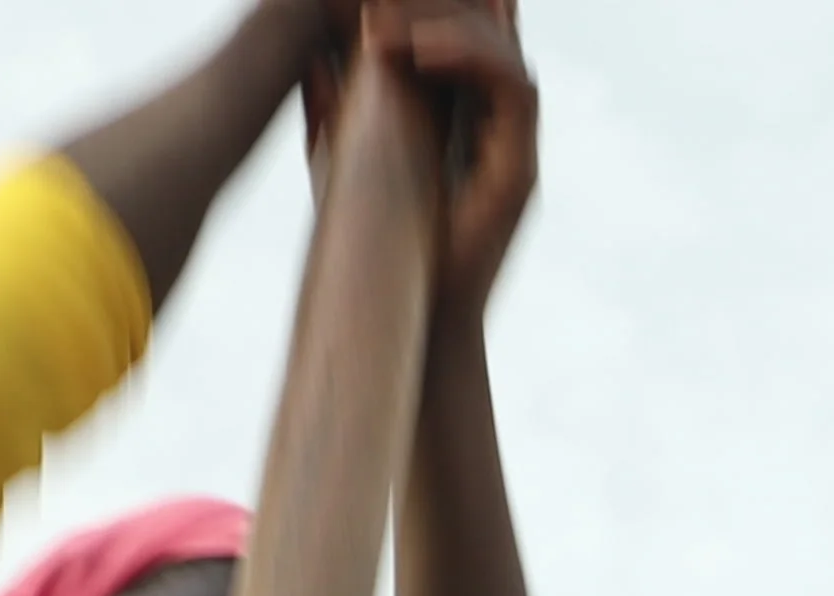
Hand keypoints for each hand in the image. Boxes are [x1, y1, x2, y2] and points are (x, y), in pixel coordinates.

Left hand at [302, 0, 537, 322]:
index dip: (436, 11)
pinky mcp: (521, 174)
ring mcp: (514, 152)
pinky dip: (473, 62)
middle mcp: (497, 133)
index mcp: (463, 125)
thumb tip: (312, 52)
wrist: (402, 325)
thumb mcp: (345, 160)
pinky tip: (420, 52)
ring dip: (451, 26)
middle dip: (445, 6)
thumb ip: (338, 105)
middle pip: (492, 37)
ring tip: (390, 23)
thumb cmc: (371, 254)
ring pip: (506, 55)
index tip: (378, 0)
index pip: (463, 44)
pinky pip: (516, 92)